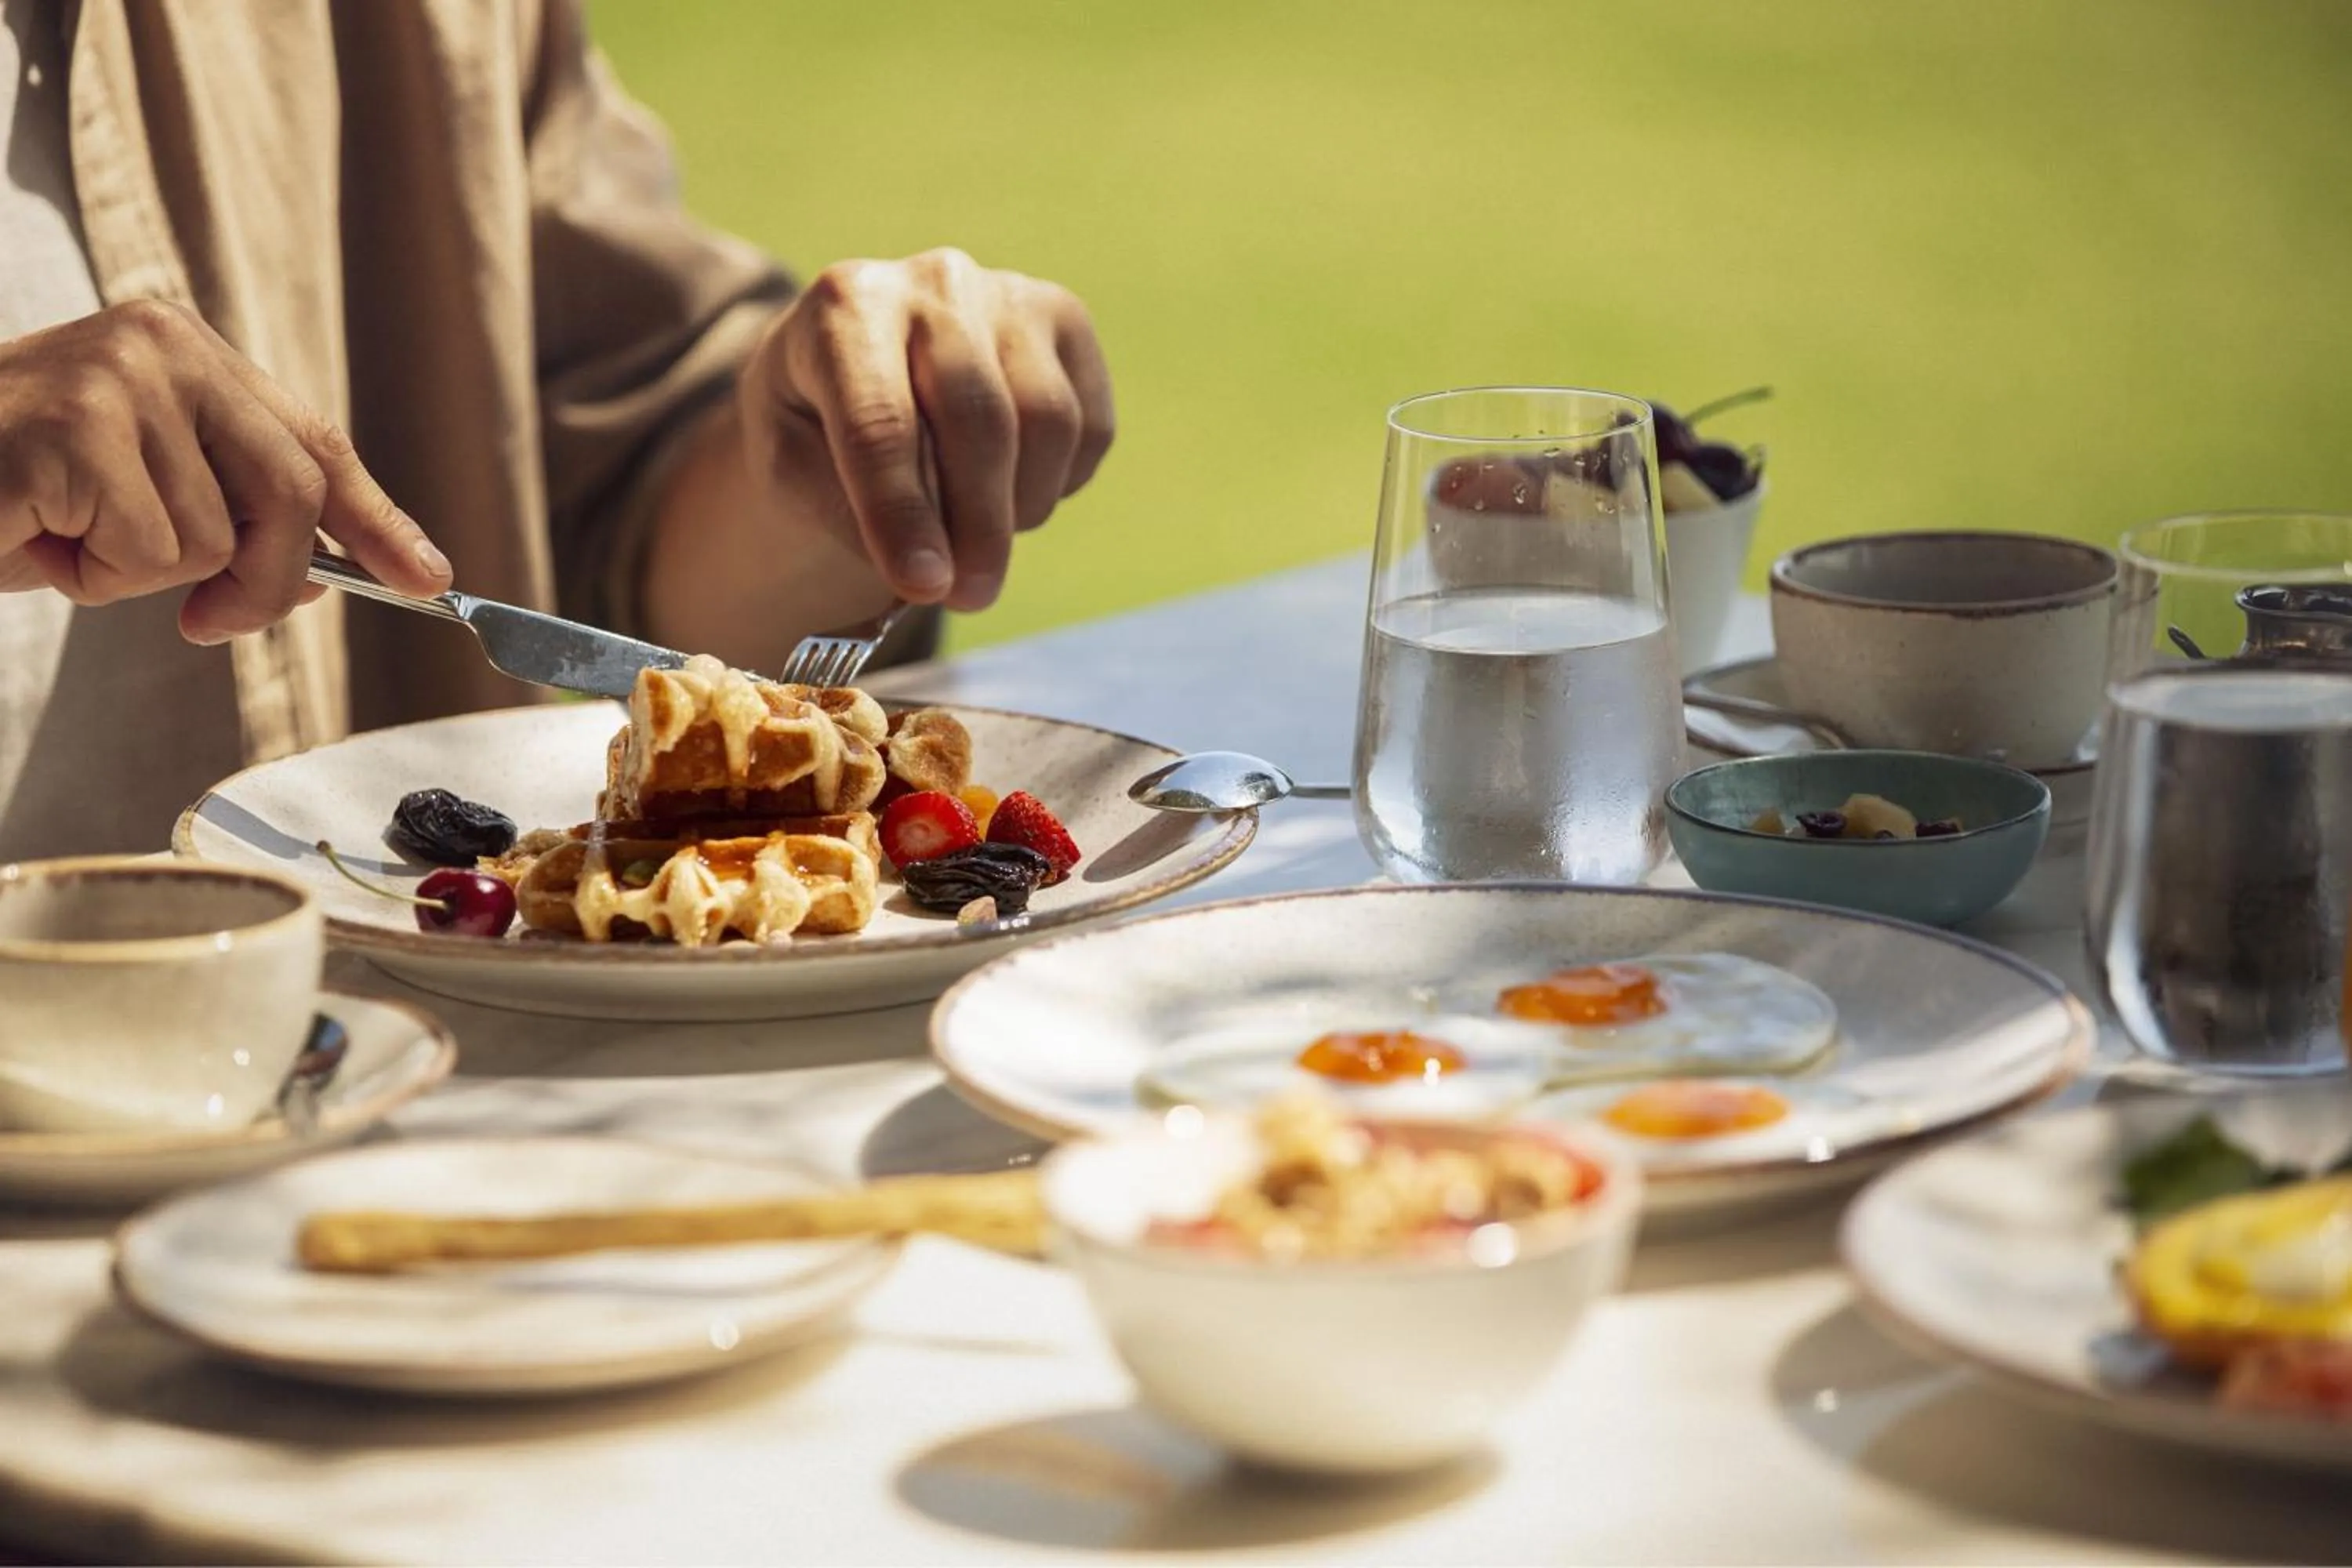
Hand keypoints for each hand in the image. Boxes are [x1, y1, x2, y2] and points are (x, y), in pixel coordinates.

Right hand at [0, 300, 451, 642]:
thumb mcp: (139, 494)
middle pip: (288, 493)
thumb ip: (231, 510)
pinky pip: (145, 553)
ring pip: (208, 539)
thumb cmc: (11, 491)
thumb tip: (337, 570)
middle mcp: (159, 345)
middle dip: (262, 581)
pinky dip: (89, 575)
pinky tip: (33, 534)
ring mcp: (115, 380)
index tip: (429, 579)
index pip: (310, 441)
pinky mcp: (71, 432)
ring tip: (61, 531)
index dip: (375, 518)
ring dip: (135, 573)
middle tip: (202, 622)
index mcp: (182, 347)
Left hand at [736, 248, 1113, 611]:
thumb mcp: (790, 464)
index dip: (903, 513)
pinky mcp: (1068, 323)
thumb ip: (845, 510)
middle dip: (979, 526)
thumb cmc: (816, 420)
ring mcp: (1012, 294)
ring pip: (1049, 424)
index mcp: (846, 305)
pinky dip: (1057, 483)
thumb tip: (933, 571)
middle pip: (979, 419)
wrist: (864, 359)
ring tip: (976, 536)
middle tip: (968, 597)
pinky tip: (1010, 486)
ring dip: (1020, 508)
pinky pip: (1088, 428)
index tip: (923, 587)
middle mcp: (937, 281)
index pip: (881, 421)